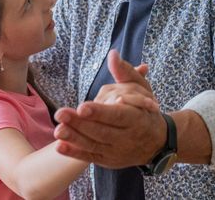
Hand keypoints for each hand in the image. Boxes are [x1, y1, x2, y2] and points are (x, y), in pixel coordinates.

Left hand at [53, 50, 165, 167]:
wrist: (156, 143)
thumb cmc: (146, 111)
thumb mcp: (142, 88)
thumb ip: (125, 72)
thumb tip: (112, 54)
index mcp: (137, 118)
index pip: (117, 115)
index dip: (99, 112)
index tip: (82, 107)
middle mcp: (127, 137)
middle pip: (101, 131)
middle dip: (80, 123)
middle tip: (61, 114)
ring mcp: (117, 151)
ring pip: (93, 144)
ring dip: (74, 137)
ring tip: (58, 128)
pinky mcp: (108, 160)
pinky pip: (90, 157)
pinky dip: (75, 153)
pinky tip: (59, 146)